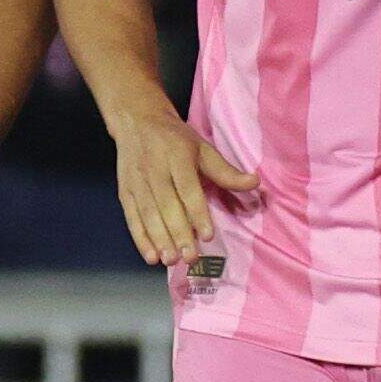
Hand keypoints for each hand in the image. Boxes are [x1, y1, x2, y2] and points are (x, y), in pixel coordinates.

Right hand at [106, 97, 255, 268]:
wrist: (137, 121)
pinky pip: (132, 218)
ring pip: (148, 214)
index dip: (197, 213)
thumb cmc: (175, 138)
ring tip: (171, 260)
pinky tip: (151, 257)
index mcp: (177, 156)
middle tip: (190, 257)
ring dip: (159, 239)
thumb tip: (254, 183)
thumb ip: (225, 170)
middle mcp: (155, 169)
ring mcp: (137, 182)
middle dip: (178, 233)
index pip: (187, 188)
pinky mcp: (125, 192)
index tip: (207, 235)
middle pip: (166, 205)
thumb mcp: (202, 147)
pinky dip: (140, 239)